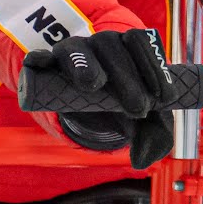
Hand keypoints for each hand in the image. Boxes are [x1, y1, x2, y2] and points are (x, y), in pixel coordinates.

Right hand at [23, 28, 181, 169]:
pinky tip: (38, 63)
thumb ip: (151, 136)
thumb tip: (143, 161)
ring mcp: (70, 52)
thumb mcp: (139, 120)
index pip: (140, 42)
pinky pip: (38, 58)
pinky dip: (38, 59)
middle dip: (127, 77)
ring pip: (75, 49)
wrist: (87, 100)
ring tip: (94, 84)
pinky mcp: (44, 64)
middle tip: (139, 108)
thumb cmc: (120, 104)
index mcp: (126, 47)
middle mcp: (99, 43)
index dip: (154, 67)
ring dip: (86, 63)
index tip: (165, 98)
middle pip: (111, 46)